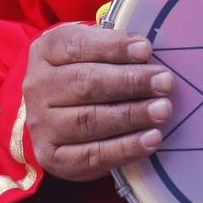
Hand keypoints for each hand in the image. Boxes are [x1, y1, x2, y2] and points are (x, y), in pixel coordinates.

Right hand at [23, 24, 172, 181]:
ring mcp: (42, 125)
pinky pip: (91, 156)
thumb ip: (114, 49)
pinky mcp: (52, 157)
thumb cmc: (83, 73)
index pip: (77, 45)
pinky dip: (125, 148)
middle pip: (85, 83)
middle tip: (165, 82)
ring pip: (88, 121)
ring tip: (162, 110)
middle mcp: (38, 87)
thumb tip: (149, 52)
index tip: (146, 49)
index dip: (113, 47)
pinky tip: (151, 140)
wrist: (53, 114)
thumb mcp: (91, 51)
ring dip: (131, 115)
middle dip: (130, 82)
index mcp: (46, 52)